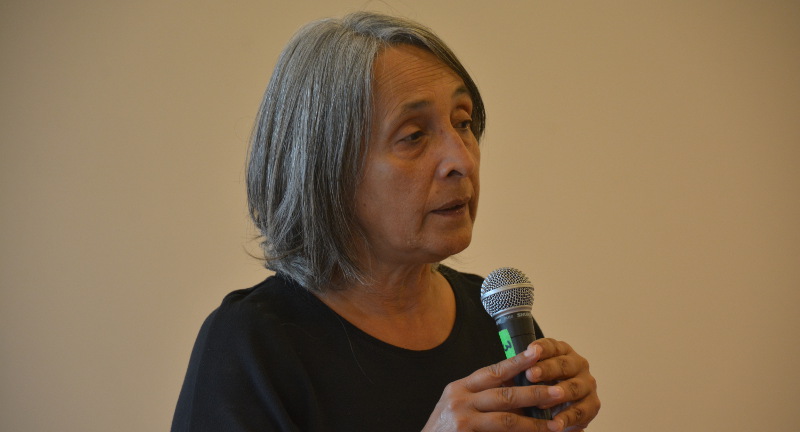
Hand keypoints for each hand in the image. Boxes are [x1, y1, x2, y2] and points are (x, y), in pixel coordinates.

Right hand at [422, 347, 568, 431]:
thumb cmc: (446, 430)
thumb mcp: (459, 406)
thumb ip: (484, 395)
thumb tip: (521, 387)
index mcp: (460, 387)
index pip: (494, 370)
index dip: (518, 362)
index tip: (539, 352)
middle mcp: (459, 399)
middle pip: (504, 393)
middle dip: (535, 392)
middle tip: (559, 391)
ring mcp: (462, 419)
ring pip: (506, 419)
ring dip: (534, 423)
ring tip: (555, 424)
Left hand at [524, 339, 599, 431]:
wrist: (556, 410)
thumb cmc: (541, 386)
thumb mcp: (531, 374)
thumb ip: (524, 368)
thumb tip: (510, 364)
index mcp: (562, 352)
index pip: (552, 346)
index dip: (542, 348)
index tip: (530, 350)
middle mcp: (578, 364)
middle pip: (563, 365)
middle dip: (546, 370)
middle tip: (530, 375)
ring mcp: (587, 384)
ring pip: (574, 387)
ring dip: (558, 394)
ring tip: (542, 402)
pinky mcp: (592, 404)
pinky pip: (580, 411)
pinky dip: (567, 418)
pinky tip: (556, 423)